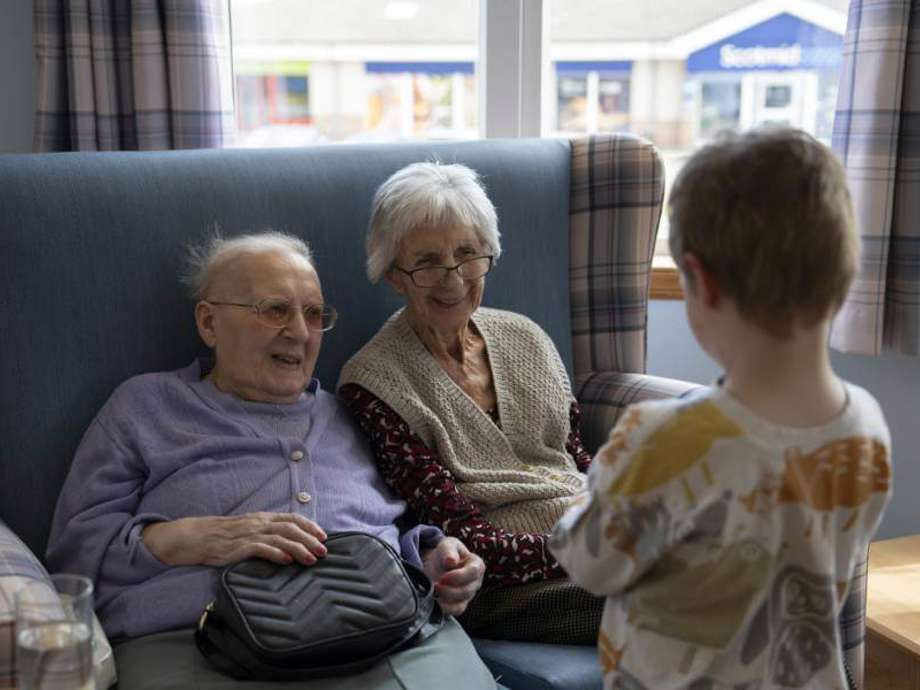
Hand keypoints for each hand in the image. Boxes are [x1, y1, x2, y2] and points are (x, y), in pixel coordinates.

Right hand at [141, 512, 326, 566]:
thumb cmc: (222, 536)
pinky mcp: (238, 547)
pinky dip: (276, 554)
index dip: (309, 526)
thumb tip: (289, 541)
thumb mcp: (248, 529)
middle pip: (290, 528)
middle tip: (323, 552)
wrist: (194, 537)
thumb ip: (266, 532)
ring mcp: (248, 534)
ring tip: (311, 559)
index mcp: (262, 518)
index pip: (291, 518)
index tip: (323, 536)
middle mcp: (258, 523)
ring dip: (299, 548)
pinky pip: (261, 548)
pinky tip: (287, 561)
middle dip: (310, 539)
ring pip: (280, 538)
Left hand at [422, 537, 484, 616]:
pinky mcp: (458, 605)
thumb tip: (451, 562)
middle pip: (467, 591)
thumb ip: (449, 551)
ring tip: (433, 593)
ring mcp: (467, 596)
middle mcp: (475, 582)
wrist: (436, 563)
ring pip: (461, 604)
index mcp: (477, 565)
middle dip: (449, 590)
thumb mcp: (447, 545)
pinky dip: (444, 609)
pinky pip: (454, 611)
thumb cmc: (446, 553)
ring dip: (445, 600)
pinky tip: (434, 602)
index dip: (459, 576)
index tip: (444, 577)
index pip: (473, 572)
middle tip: (435, 586)